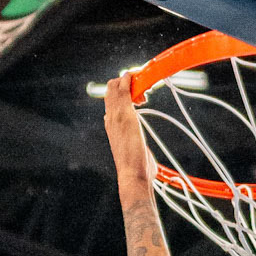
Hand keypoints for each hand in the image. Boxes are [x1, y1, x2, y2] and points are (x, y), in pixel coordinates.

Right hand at [103, 74, 153, 191]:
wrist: (132, 175)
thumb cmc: (136, 169)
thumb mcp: (133, 152)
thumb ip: (136, 145)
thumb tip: (145, 153)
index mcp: (111, 125)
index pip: (111, 100)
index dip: (123, 94)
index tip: (140, 99)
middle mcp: (110, 118)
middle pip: (111, 89)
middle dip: (126, 83)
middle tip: (143, 93)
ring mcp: (117, 115)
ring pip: (115, 85)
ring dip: (130, 81)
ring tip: (144, 92)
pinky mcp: (126, 115)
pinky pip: (125, 89)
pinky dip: (131, 80)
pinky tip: (139, 80)